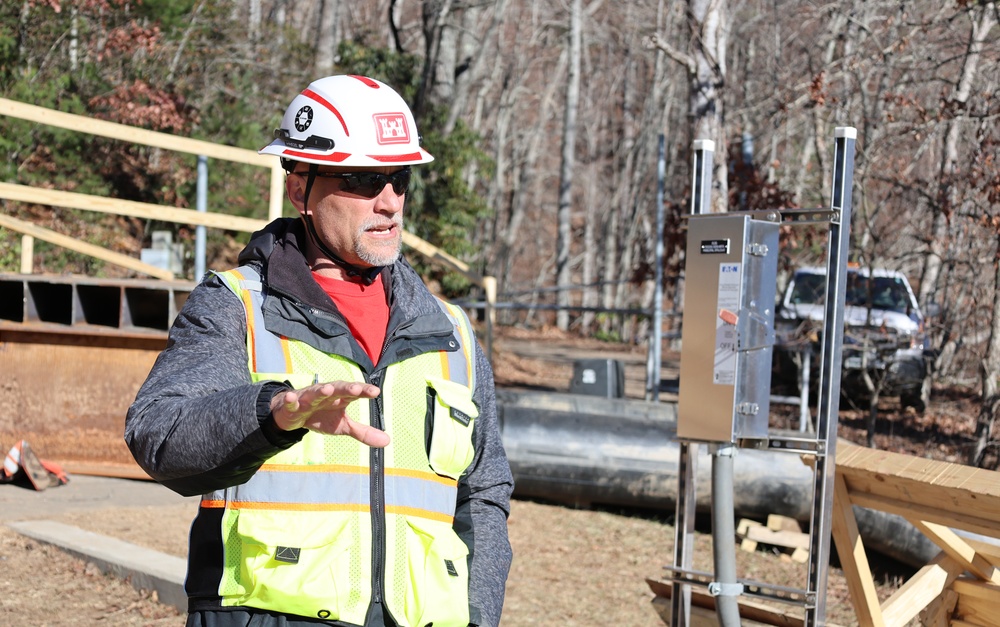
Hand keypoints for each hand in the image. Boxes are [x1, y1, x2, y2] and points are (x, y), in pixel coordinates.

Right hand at [270, 381, 389, 447]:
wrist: (294, 415)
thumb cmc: (322, 416)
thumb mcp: (343, 426)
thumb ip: (363, 432)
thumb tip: (387, 441)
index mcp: (340, 398)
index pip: (354, 393)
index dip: (364, 391)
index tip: (375, 392)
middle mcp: (326, 395)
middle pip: (337, 389)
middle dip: (346, 388)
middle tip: (356, 389)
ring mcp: (309, 399)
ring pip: (315, 393)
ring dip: (321, 391)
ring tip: (327, 390)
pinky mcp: (293, 406)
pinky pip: (292, 402)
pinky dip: (292, 399)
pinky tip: (292, 397)